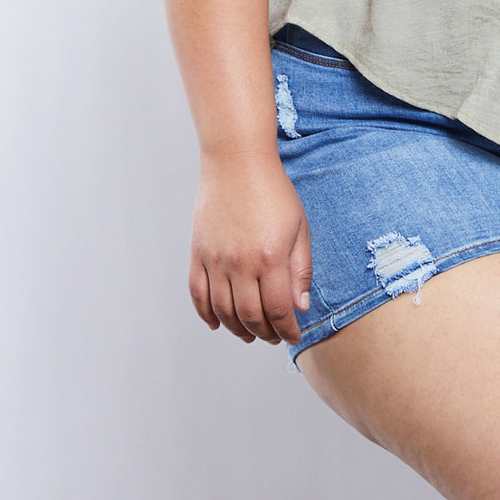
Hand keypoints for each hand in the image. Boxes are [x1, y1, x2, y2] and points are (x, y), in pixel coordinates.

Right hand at [188, 151, 312, 344]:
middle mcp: (240, 263)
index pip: (278, 310)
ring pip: (223, 311)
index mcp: (271, 257)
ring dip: (237, 329)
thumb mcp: (299, 228)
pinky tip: (218, 322)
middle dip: (265, 333)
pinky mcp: (198, 254)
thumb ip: (301, 269)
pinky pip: (198, 295)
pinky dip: (206, 314)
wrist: (238, 163)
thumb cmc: (273, 192)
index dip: (287, 329)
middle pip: (250, 316)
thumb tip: (301, 306)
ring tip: (250, 334)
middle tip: (275, 336)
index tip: (294, 335)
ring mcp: (216, 260)